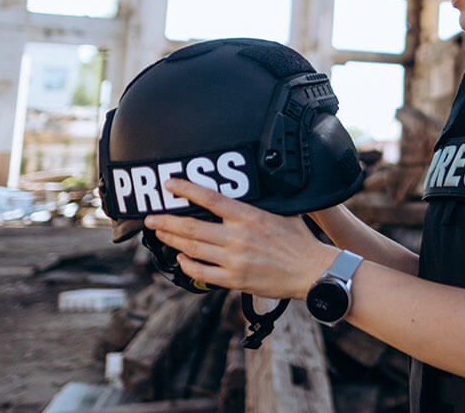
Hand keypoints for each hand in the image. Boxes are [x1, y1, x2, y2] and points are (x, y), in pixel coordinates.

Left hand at [143, 178, 336, 299]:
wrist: (313, 272)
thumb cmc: (300, 241)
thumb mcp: (283, 213)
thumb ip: (261, 205)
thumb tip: (251, 190)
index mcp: (250, 216)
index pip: (210, 198)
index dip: (186, 189)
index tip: (169, 184)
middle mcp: (238, 237)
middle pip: (192, 227)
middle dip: (166, 221)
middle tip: (151, 218)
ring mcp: (234, 260)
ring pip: (192, 248)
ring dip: (172, 240)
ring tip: (160, 234)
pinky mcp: (235, 279)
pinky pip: (202, 271)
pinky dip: (187, 264)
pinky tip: (181, 257)